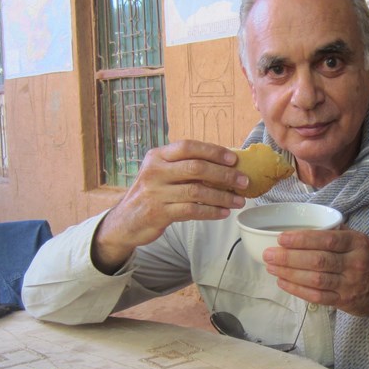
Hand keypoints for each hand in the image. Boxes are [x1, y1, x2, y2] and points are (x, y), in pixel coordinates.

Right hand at [92, 140, 247, 271]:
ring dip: (222, 196)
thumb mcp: (161, 173)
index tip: (234, 158)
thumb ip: (184, 166)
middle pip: (196, 168)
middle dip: (224, 174)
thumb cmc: (152, 194)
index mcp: (157, 156)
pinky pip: (192, 210)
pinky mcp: (159, 213)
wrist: (125, 221)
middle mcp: (155, 171)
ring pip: (197, 191)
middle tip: (243, 181)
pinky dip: (211, 211)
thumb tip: (225, 165)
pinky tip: (223, 213)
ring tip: (239, 200)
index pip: (188, 147)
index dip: (213, 151)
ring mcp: (156, 192)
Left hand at [262, 227, 368, 328]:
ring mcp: (350, 284)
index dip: (302, 239)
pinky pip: (317, 296)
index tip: (281, 238)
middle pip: (318, 260)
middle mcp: (355, 263)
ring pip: (315, 279)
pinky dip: (297, 290)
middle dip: (289, 257)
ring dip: (290, 273)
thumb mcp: (362, 242)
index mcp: (358, 243)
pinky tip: (283, 282)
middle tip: (269, 254)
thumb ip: (337, 234)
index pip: (326, 239)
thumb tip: (305, 225)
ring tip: (271, 267)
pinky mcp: (345, 301)